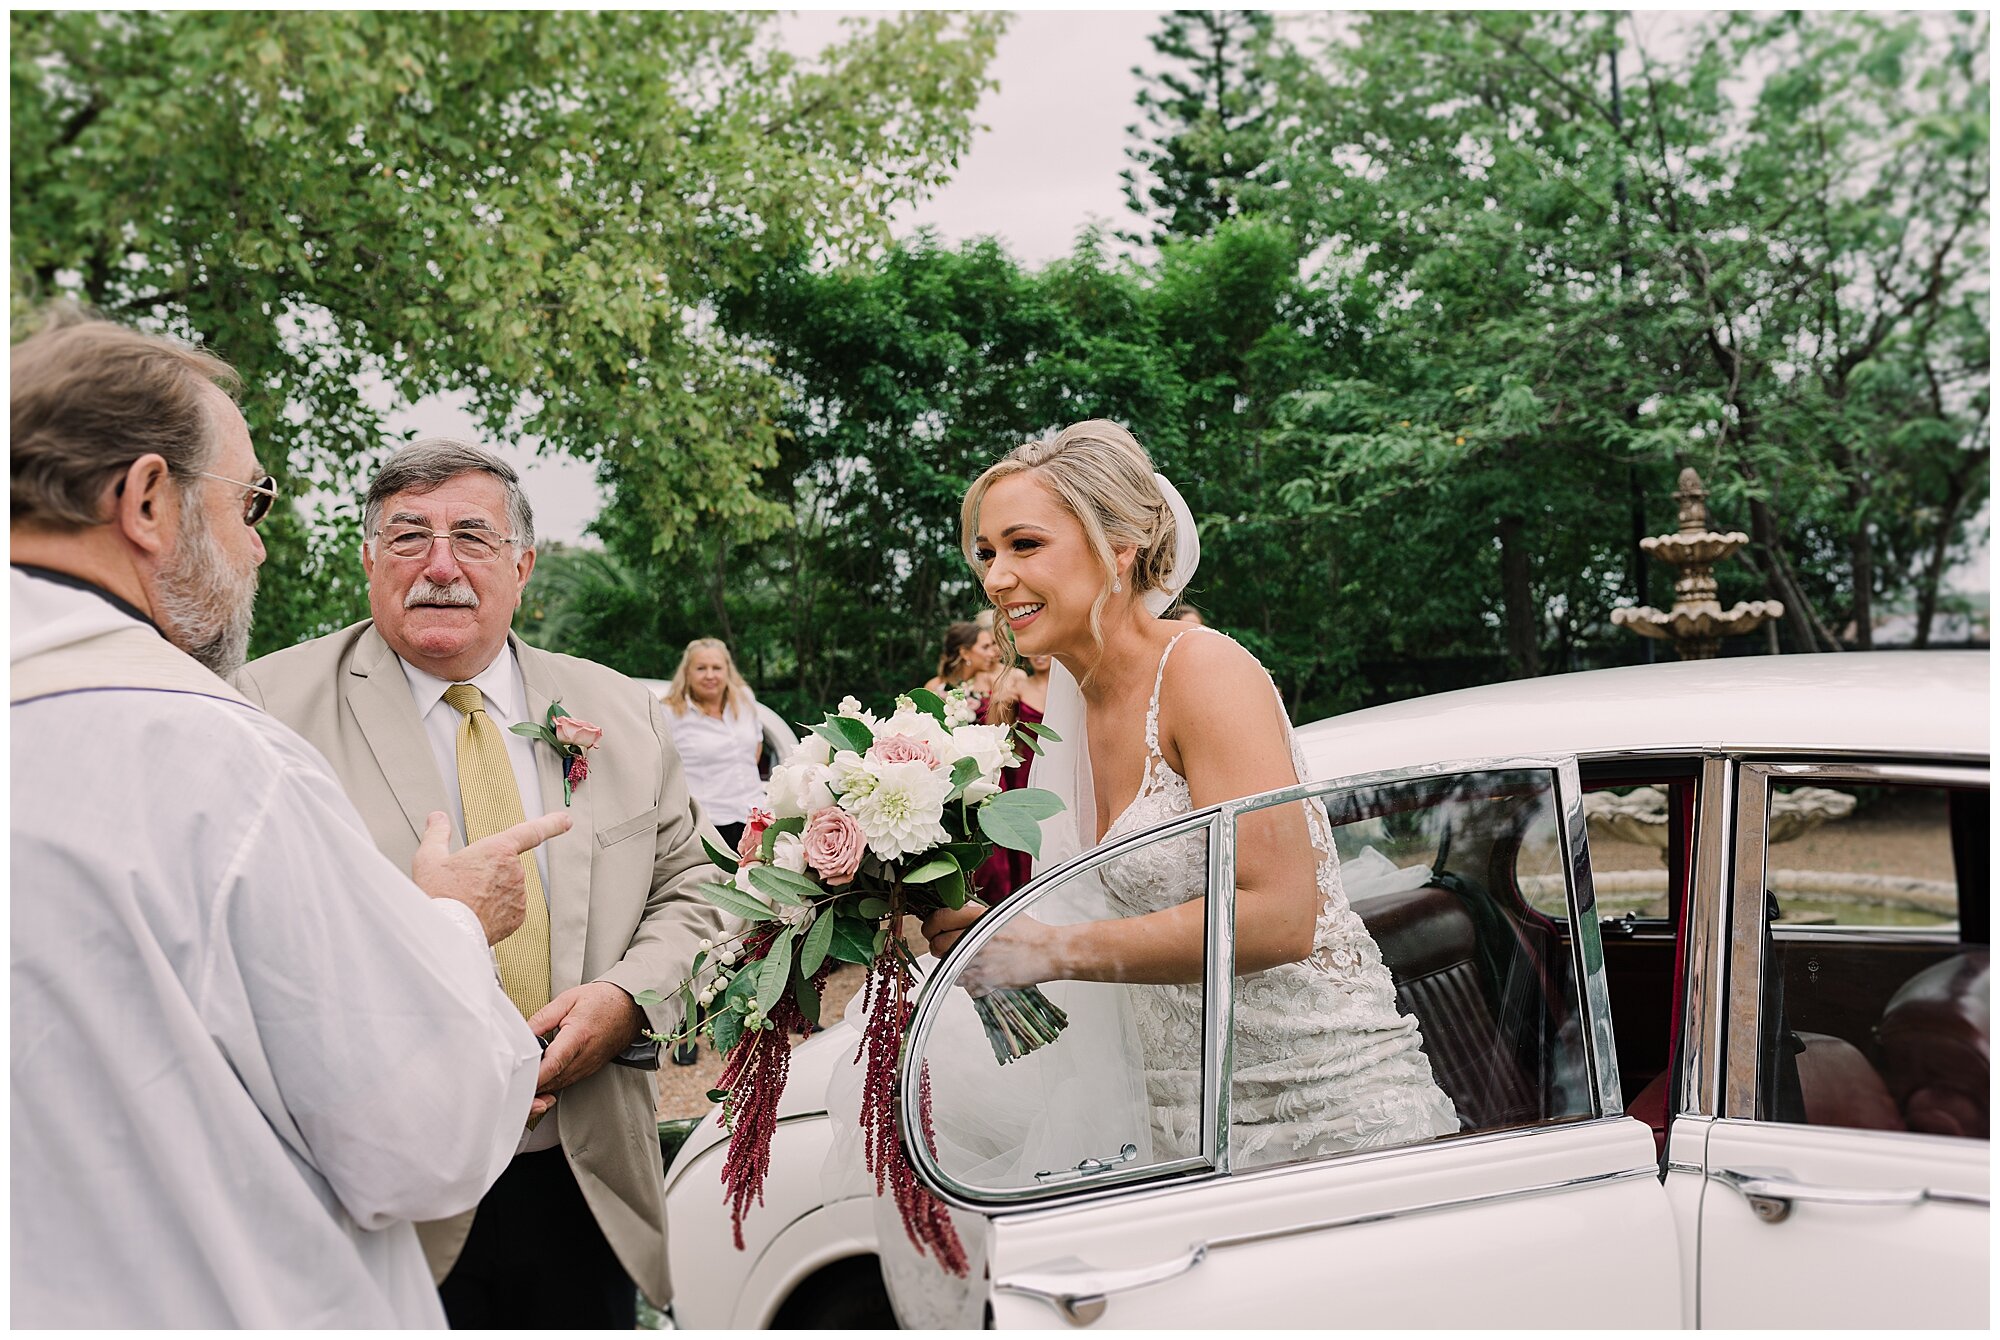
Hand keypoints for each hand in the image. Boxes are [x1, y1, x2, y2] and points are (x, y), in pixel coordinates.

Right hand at [411, 810, 572, 945]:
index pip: (531, 831)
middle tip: (465, 883)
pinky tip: (477, 914)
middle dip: (490, 872)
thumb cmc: (439, 896)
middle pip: (507, 865)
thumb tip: (437, 819)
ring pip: (508, 888)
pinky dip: (496, 910)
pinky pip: (510, 908)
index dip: (552, 824)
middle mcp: (515, 871)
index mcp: (498, 850)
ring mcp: (519, 896)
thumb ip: (437, 834)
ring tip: (468, 901)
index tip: (565, 821)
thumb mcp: (429, 859)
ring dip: (492, 892)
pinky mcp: (518, 917)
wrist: (446, 934)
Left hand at [526, 982, 643, 1099]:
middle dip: (530, 1084)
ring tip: (520, 1079)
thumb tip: (521, 1033)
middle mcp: (585, 1056)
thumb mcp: (568, 999)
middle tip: (510, 1081)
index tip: (517, 1079)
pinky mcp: (589, 1070)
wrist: (631, 1006)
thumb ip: (542, 1018)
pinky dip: (550, 1083)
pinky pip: (565, 1083)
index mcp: (579, 1035)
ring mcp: (588, 1066)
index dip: (533, 1075)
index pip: (553, 1063)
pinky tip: (539, 1076)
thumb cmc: (602, 1001)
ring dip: (539, 1086)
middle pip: (552, 1080)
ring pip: (557, 1086)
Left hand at [922, 904, 1065, 993]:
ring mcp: (979, 964)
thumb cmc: (1029, 932)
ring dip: (950, 961)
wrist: (1049, 953)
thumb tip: (953, 911)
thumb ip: (974, 911)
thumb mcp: (1000, 910)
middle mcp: (976, 941)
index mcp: (979, 919)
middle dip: (937, 944)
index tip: (932, 927)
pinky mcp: (984, 982)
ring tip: (964, 955)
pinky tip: (975, 968)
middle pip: (937, 946)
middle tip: (943, 942)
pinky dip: (963, 976)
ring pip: (946, 965)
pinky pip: (961, 982)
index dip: (931, 924)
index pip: (939, 919)